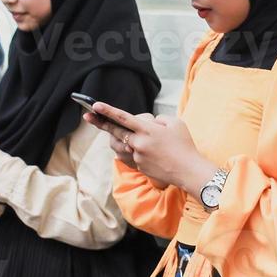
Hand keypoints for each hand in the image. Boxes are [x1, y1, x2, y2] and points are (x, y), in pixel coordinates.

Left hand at [84, 103, 215, 193]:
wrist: (188, 170)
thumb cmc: (184, 145)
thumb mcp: (176, 123)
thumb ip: (159, 119)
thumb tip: (149, 123)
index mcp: (148, 130)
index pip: (123, 118)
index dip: (108, 111)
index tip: (95, 105)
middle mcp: (139, 142)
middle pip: (116, 131)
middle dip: (100, 122)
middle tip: (88, 116)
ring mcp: (138, 156)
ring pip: (129, 144)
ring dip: (134, 140)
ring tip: (154, 143)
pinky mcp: (139, 166)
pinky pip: (136, 155)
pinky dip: (143, 152)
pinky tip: (159, 155)